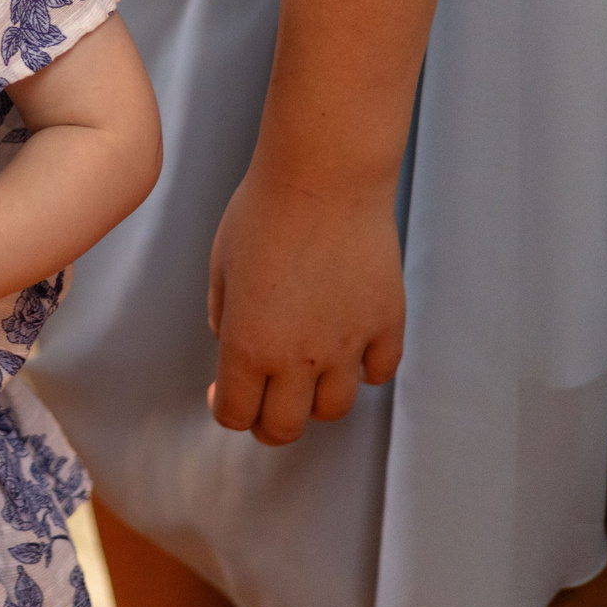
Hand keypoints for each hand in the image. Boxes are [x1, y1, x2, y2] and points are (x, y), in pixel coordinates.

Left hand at [204, 165, 404, 444]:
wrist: (324, 178)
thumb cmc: (263, 212)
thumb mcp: (221, 265)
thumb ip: (224, 314)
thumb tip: (230, 342)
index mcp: (247, 346)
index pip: (235, 414)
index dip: (226, 410)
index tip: (224, 394)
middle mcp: (298, 358)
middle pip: (284, 428)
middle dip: (268, 423)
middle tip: (263, 402)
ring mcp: (347, 345)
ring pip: (334, 409)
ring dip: (316, 400)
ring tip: (308, 375)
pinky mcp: (385, 324)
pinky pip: (379, 371)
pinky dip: (364, 369)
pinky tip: (350, 349)